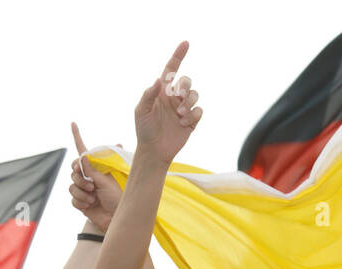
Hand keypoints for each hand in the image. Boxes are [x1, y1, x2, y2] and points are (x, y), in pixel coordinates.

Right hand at [69, 123, 123, 232]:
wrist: (117, 218)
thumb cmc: (119, 198)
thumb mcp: (107, 181)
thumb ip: (93, 170)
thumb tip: (82, 156)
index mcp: (97, 168)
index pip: (84, 150)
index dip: (78, 137)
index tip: (73, 123)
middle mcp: (90, 177)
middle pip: (74, 169)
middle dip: (79, 177)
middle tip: (90, 185)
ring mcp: (84, 189)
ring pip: (71, 185)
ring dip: (81, 191)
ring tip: (93, 197)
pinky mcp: (81, 202)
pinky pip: (73, 198)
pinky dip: (80, 201)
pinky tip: (91, 204)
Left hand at [134, 41, 201, 165]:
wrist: (153, 151)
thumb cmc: (144, 130)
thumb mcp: (141, 111)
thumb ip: (148, 94)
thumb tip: (159, 80)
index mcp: (162, 92)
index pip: (172, 69)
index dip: (178, 55)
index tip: (185, 43)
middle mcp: (174, 97)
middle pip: (187, 81)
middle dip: (185, 86)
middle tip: (179, 96)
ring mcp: (184, 108)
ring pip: (195, 95)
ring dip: (189, 103)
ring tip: (179, 115)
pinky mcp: (192, 120)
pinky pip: (199, 111)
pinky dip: (193, 116)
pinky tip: (183, 124)